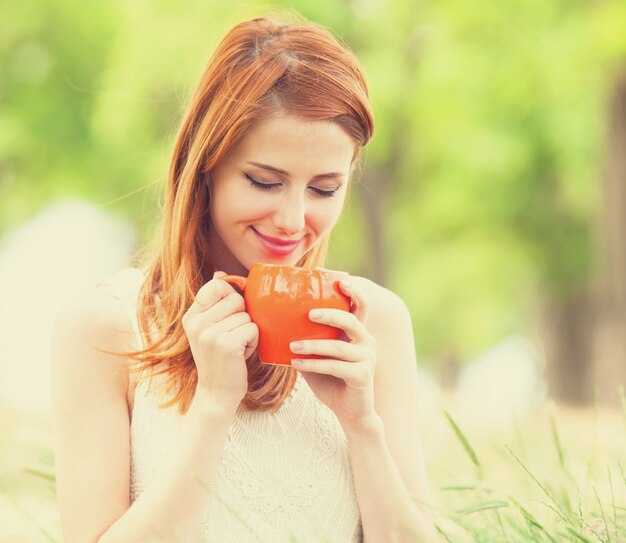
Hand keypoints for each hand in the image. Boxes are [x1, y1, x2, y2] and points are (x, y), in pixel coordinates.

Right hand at [182, 271, 257, 411]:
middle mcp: (196, 323)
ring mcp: (209, 334)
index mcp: (191, 316)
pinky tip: (242, 353)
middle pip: (236, 298)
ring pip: (247, 315)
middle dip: (243, 316)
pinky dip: (253, 341)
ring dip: (248, 331)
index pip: (217, 285)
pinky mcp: (226, 344)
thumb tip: (221, 273)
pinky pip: (253, 328)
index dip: (232, 294)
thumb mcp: (210, 328)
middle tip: (233, 335)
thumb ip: (214, 302)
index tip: (233, 311)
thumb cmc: (220, 358)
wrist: (217, 393)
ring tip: (237, 347)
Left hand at [290, 278, 377, 429]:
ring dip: (314, 345)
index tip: (340, 279)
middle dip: (330, 314)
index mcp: (358, 333)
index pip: (360, 306)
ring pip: (339, 346)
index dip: (353, 291)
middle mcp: (367, 342)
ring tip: (293, 345)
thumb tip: (276, 323)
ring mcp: (367, 359)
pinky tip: (296, 364)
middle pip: (351, 320)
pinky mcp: (362, 376)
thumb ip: (308, 339)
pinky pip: (335, 367)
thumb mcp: (319, 356)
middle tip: (309, 313)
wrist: (350, 413)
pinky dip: (314, 365)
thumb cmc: (331, 381)